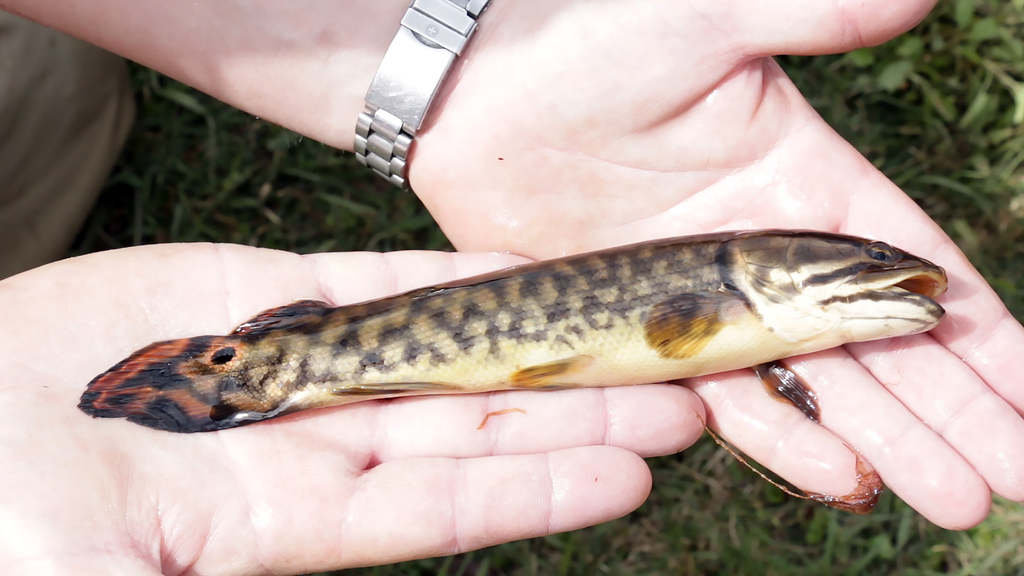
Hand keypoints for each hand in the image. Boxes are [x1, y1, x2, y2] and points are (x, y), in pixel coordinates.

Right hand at [0, 245, 703, 572]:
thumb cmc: (8, 530)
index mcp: (276, 525)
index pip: (439, 509)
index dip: (536, 490)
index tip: (630, 473)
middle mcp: (301, 446)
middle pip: (462, 427)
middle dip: (568, 411)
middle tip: (677, 396)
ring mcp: (279, 366)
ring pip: (431, 352)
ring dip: (527, 340)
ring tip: (627, 335)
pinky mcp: (243, 297)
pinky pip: (359, 284)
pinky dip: (435, 277)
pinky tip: (511, 271)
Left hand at [409, 0, 1023, 528]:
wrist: (473, 95)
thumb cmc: (582, 41)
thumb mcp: (706, 22)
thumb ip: (811, 16)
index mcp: (797, 182)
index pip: (910, 266)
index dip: (983, 329)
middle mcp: (763, 254)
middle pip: (878, 345)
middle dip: (953, 408)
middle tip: (1014, 476)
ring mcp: (705, 303)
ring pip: (811, 384)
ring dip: (883, 440)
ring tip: (947, 498)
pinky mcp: (643, 335)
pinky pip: (723, 398)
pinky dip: (781, 438)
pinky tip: (840, 478)